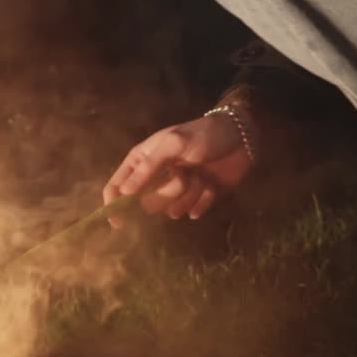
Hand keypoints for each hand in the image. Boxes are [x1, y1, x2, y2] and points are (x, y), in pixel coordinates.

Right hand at [103, 112, 252, 223]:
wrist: (242, 136)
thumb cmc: (205, 134)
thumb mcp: (174, 144)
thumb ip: (148, 168)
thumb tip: (124, 193)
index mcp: (141, 161)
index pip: (116, 187)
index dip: (114, 206)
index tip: (119, 222)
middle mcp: (155, 178)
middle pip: (145, 204)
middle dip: (166, 193)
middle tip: (183, 175)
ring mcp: (175, 190)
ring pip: (170, 210)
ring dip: (188, 195)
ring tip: (201, 176)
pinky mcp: (196, 199)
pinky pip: (191, 212)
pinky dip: (203, 201)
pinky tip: (211, 187)